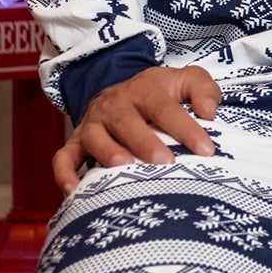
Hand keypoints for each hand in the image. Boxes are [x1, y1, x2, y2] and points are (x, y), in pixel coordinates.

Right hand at [53, 64, 221, 196]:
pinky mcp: (75, 143)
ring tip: (126, 170)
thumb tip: (208, 111)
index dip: (185, 128)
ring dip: (108, 153)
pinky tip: (76, 191)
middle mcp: (114, 106)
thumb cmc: (159, 94)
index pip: (164, 108)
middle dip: (145, 142)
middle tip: (165, 162)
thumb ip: (203, 89)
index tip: (206, 151)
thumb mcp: (184, 80)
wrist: (122, 92)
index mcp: (144, 90)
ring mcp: (92, 125)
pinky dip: (65, 174)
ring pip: (94, 137)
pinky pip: (63, 158)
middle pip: (126, 121)